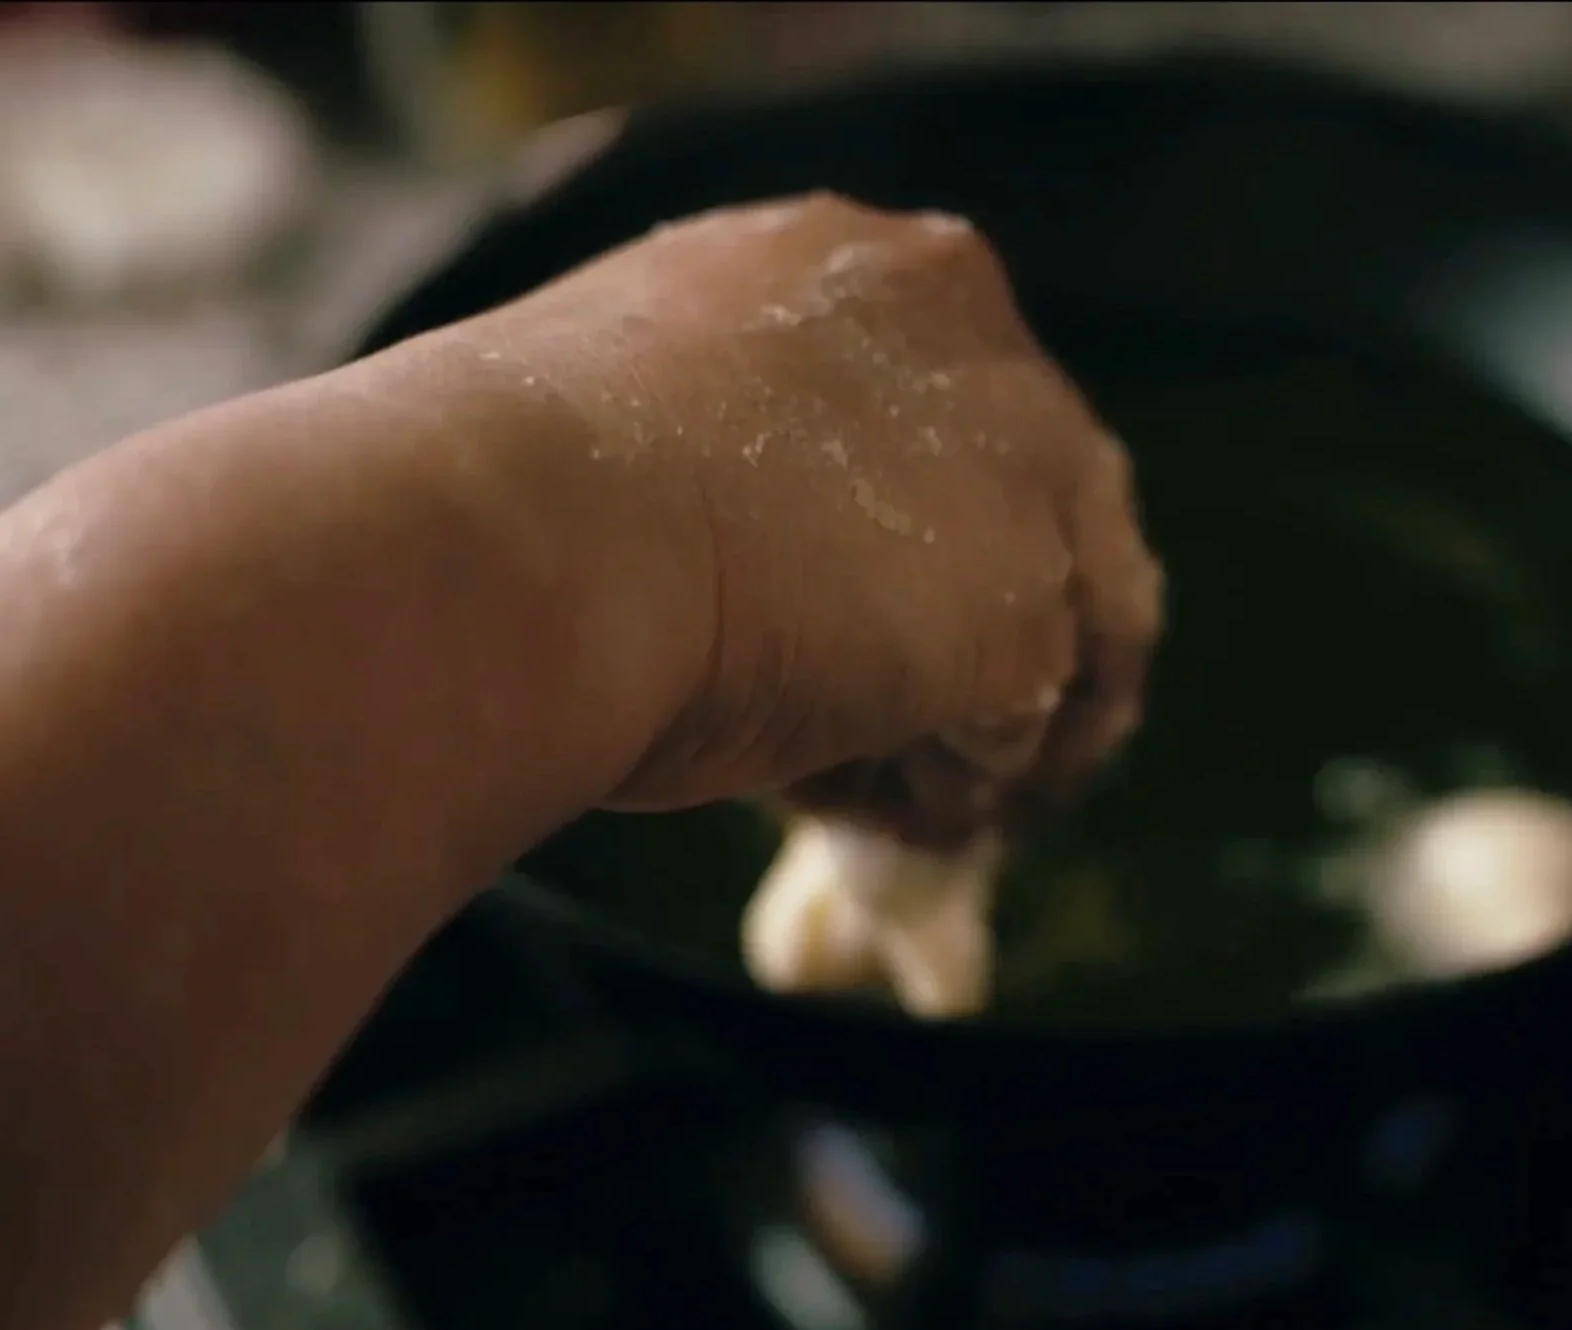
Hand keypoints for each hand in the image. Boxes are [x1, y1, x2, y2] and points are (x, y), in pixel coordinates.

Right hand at [458, 193, 1162, 842]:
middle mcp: (981, 341)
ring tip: (890, 811)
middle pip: (1052, 513)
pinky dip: (944, 794)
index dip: (926, 535)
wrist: (514, 543)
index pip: (956, 413)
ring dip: (978, 732)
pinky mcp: (1032, 611)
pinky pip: (1014, 738)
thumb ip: (756, 470)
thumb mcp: (650, 429)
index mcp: (871, 270)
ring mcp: (1029, 474)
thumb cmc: (516, 492)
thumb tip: (783, 594)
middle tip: (937, 752)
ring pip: (1057, 631)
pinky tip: (858, 816)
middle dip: (998, 639)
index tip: (876, 620)